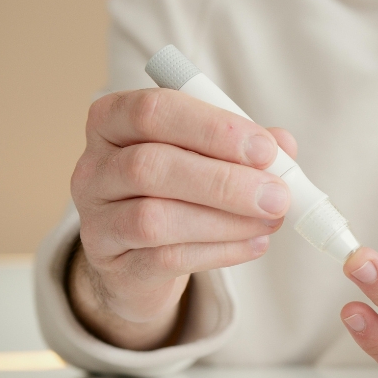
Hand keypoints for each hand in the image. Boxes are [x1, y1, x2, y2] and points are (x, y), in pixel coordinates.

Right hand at [68, 89, 296, 348]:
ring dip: (225, 221)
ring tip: (272, 221)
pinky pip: (165, 260)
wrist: (140, 257)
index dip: (213, 128)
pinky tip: (255, 244)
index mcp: (113, 122)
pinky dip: (220, 251)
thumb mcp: (207, 156)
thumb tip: (283, 143)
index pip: (153, 111)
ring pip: (154, 219)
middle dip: (224, 181)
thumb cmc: (178, 190)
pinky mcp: (114, 266)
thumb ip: (244, 146)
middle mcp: (94, 168)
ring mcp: (96, 221)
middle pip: (150, 166)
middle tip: (277, 195)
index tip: (265, 149)